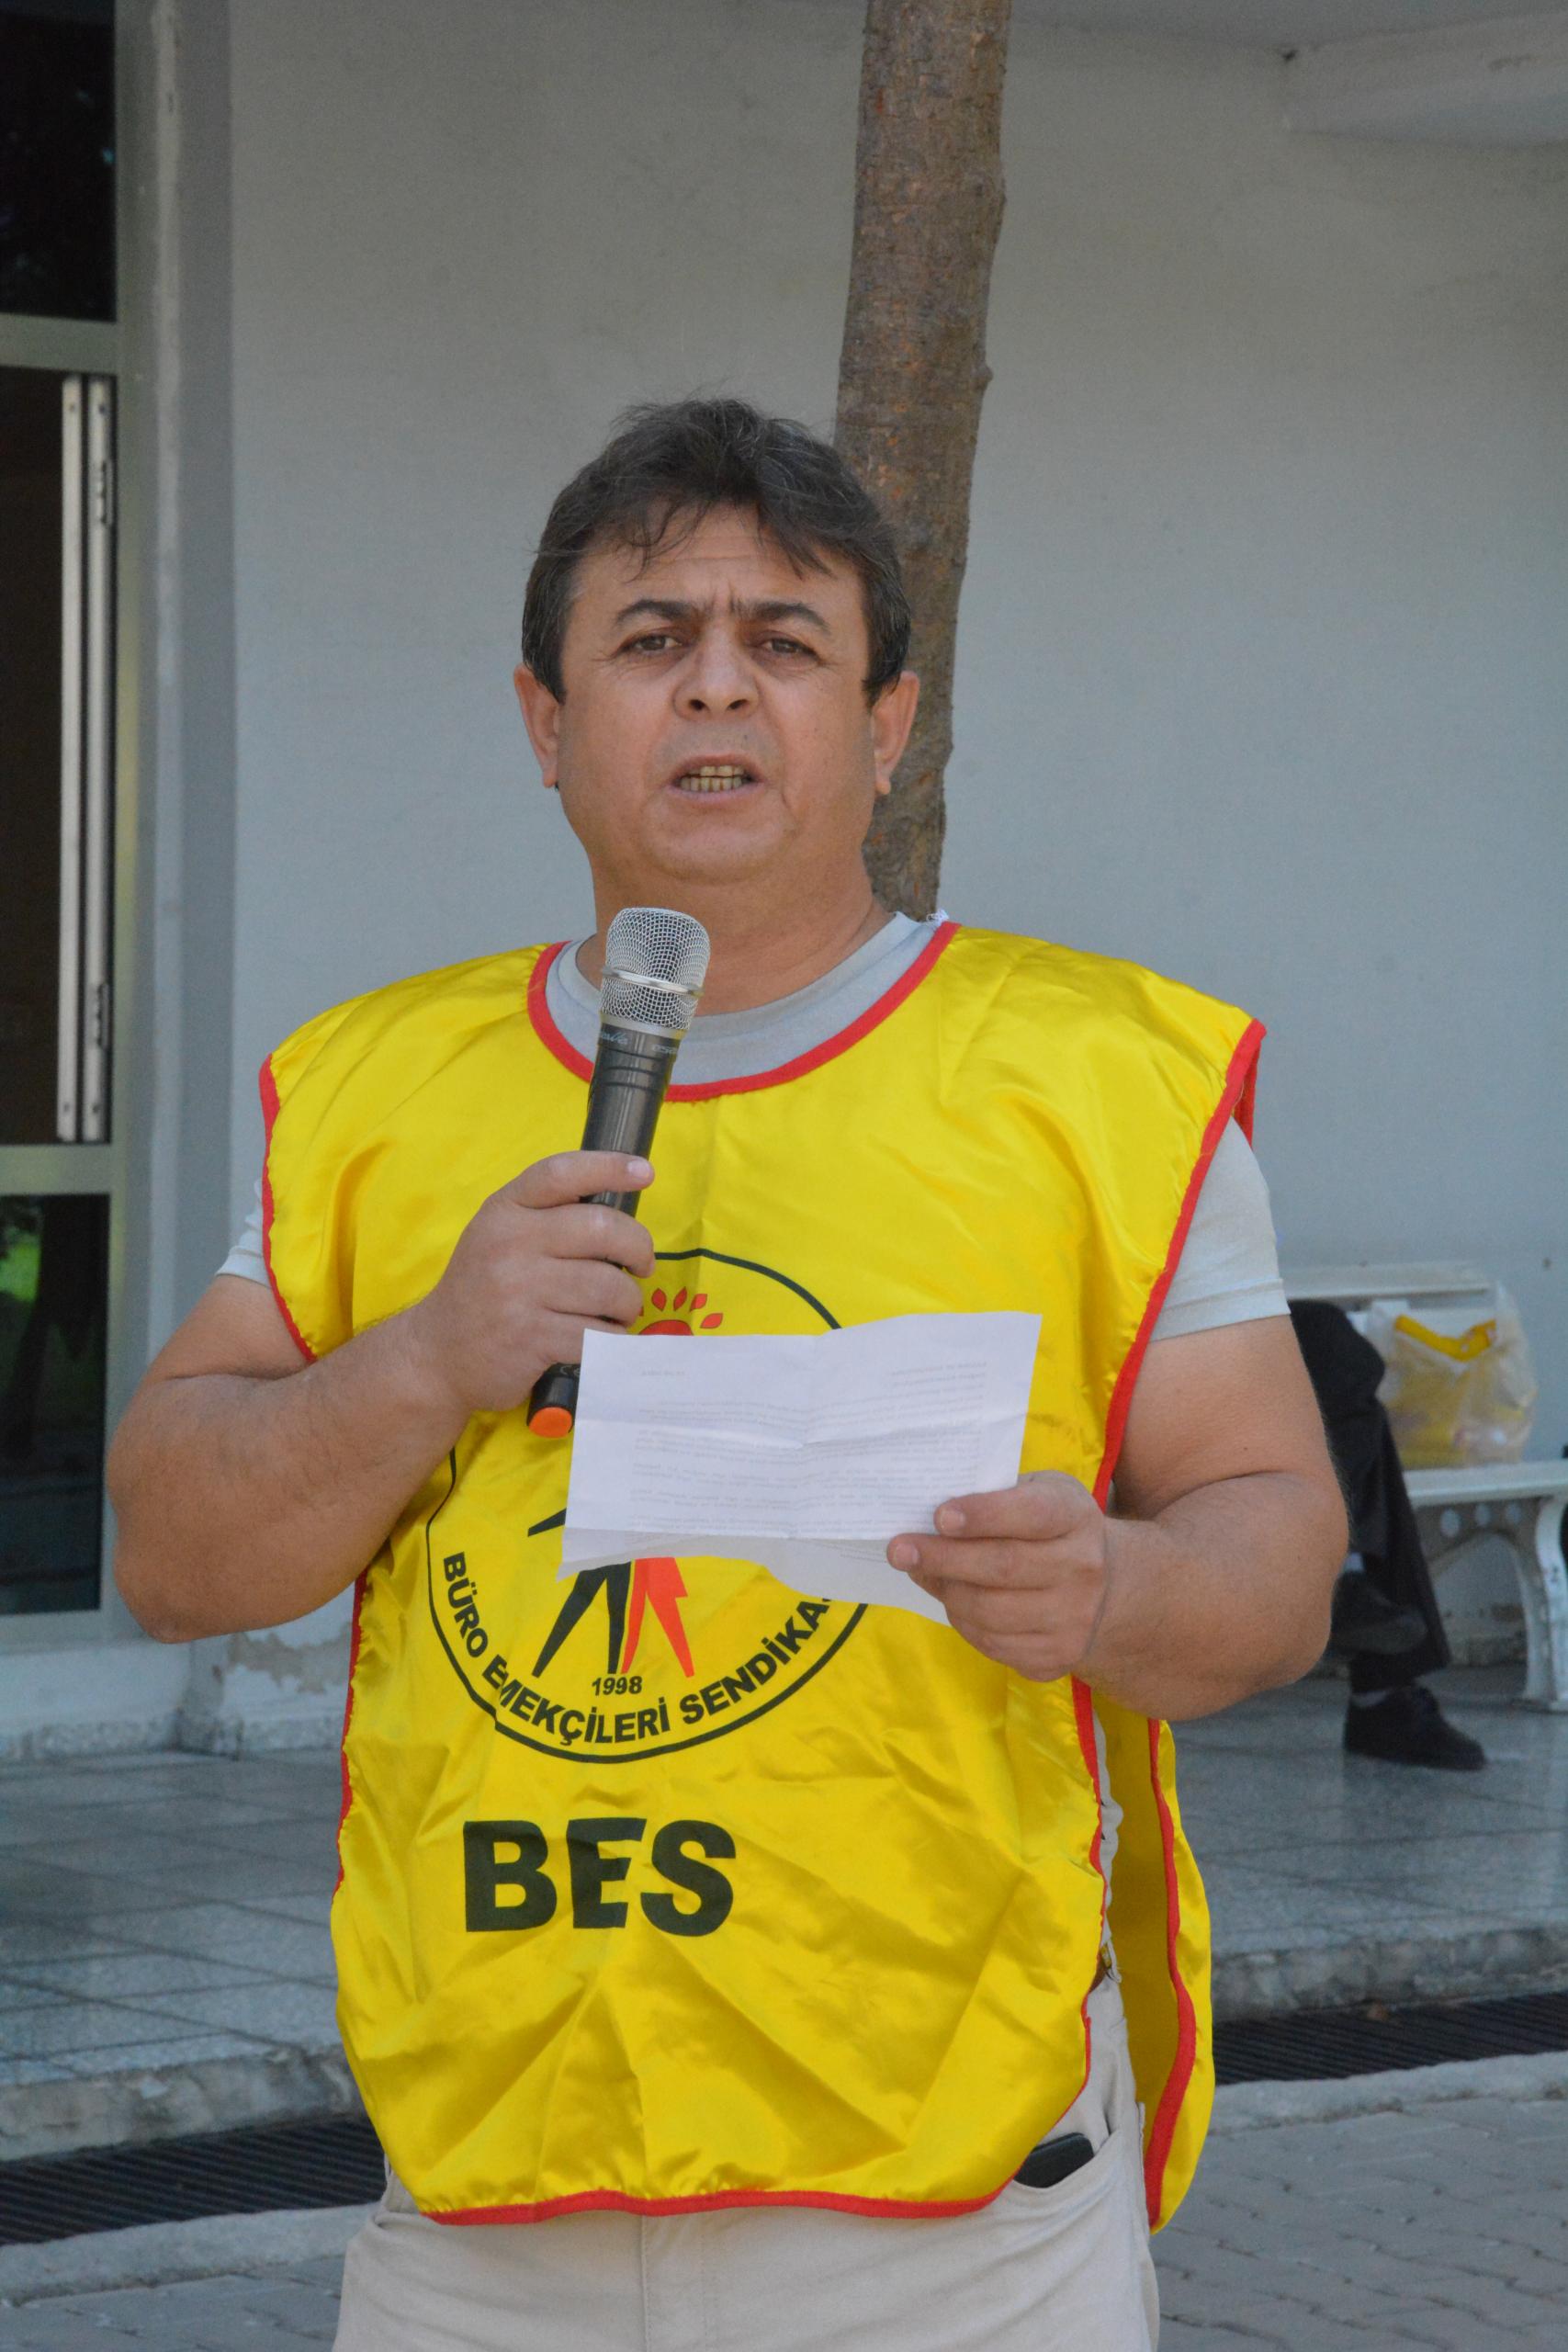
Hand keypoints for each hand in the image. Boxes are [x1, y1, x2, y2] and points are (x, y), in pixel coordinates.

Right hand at [403, 1151, 654, 1417]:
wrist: (438, 1355)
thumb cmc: (484, 1291)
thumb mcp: (499, 1237)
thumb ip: (546, 1217)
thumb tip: (621, 1212)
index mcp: (504, 1211)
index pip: (560, 1174)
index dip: (608, 1167)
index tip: (644, 1173)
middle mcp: (510, 1244)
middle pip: (602, 1229)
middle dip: (638, 1249)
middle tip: (642, 1266)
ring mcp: (519, 1292)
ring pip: (609, 1287)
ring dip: (628, 1302)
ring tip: (619, 1311)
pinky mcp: (531, 1338)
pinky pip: (598, 1333)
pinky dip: (612, 1339)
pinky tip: (602, 1338)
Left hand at [886, 1472, 1113, 1681]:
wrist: (1108, 1588)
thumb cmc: (1054, 1528)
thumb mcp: (1039, 1494)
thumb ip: (995, 1495)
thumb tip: (928, 1513)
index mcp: (1075, 1517)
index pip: (1031, 1515)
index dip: (983, 1515)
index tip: (939, 1516)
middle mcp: (1082, 1569)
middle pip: (1002, 1567)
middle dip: (943, 1558)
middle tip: (899, 1550)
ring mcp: (1073, 1619)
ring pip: (990, 1611)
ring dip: (946, 1591)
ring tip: (921, 1571)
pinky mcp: (1056, 1656)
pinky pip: (992, 1643)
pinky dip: (962, 1621)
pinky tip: (952, 1599)